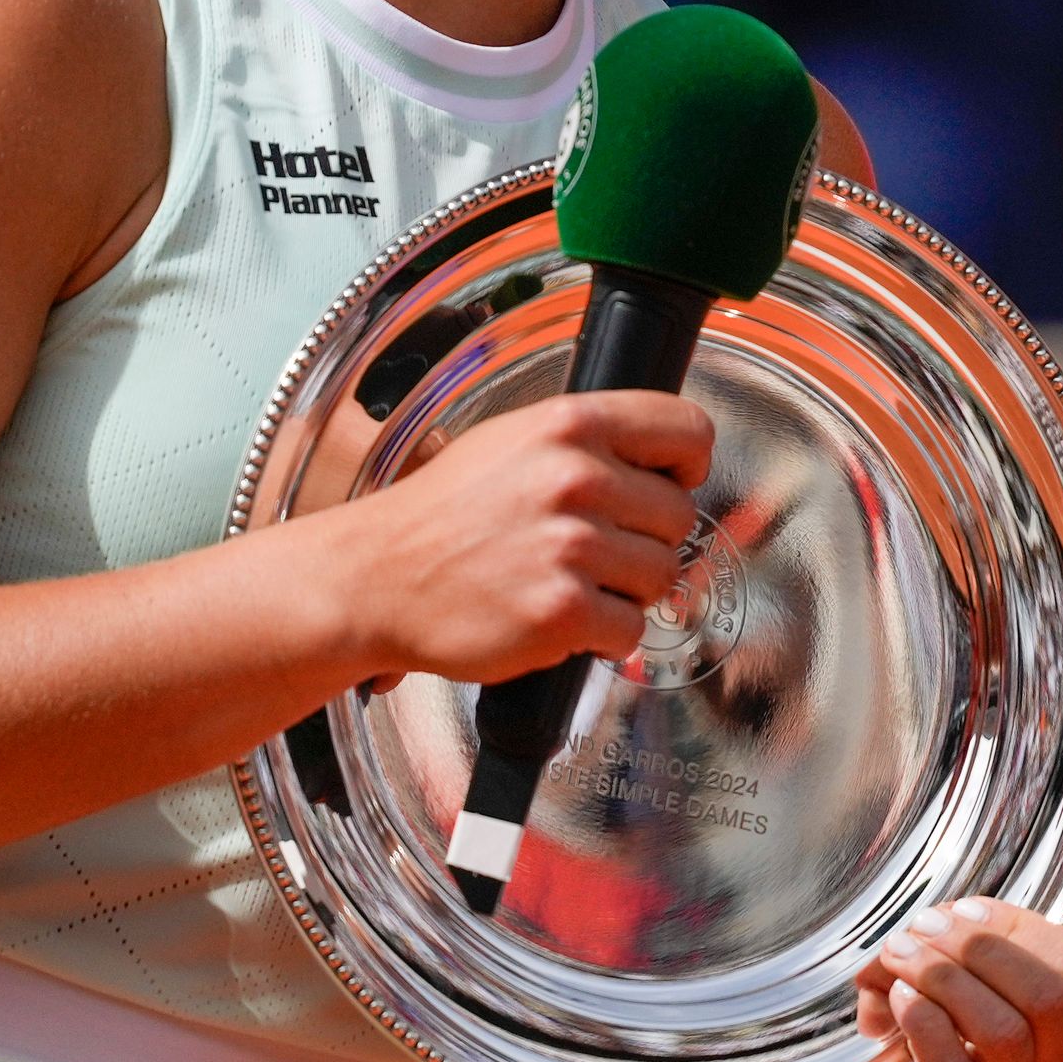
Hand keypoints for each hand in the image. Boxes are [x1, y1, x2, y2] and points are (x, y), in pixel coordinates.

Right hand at [333, 391, 713, 684]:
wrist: (373, 580)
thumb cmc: (443, 514)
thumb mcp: (515, 441)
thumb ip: (593, 445)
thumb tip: (668, 465)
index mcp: (570, 424)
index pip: (689, 432)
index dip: (686, 466)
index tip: (669, 484)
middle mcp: (575, 478)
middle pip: (679, 515)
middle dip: (645, 539)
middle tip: (592, 551)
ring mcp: (570, 547)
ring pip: (662, 575)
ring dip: (625, 590)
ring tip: (569, 584)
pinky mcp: (562, 611)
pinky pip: (631, 630)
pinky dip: (605, 637)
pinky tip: (562, 620)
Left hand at [858, 865, 1062, 1061]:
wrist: (885, 990)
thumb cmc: (971, 949)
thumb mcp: (1050, 903)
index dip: (1024, 933)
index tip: (968, 907)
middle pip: (1047, 1004)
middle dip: (980, 952)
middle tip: (927, 924)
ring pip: (1003, 1039)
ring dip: (944, 981)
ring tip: (904, 952)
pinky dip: (924, 1026)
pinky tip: (901, 997)